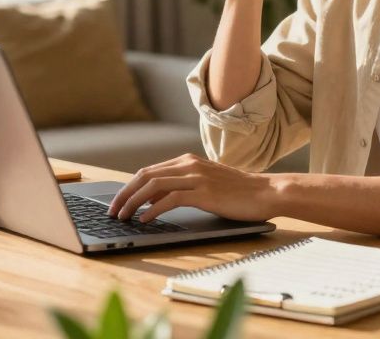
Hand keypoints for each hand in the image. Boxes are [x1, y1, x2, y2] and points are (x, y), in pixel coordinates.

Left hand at [106, 154, 276, 223]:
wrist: (266, 192)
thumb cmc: (238, 192)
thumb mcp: (205, 184)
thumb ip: (181, 187)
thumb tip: (152, 201)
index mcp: (187, 161)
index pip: (148, 171)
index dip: (129, 187)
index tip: (118, 202)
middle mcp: (188, 165)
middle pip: (145, 176)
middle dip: (124, 194)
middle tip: (112, 211)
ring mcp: (196, 177)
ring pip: (153, 186)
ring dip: (134, 202)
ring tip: (123, 217)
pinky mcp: (204, 192)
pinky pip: (170, 199)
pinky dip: (153, 210)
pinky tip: (145, 219)